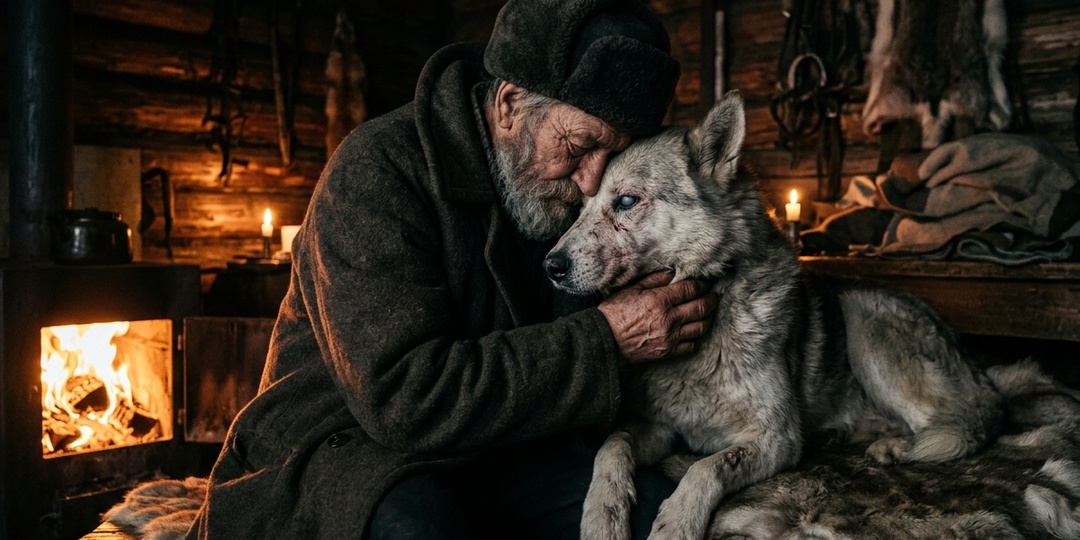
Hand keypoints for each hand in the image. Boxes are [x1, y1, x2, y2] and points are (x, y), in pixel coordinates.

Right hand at [597, 271, 717, 363]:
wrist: (604, 340)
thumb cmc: (614, 312)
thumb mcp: (632, 289)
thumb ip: (655, 280)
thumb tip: (673, 272)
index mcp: (660, 300)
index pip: (691, 289)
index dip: (702, 284)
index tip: (707, 282)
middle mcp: (669, 319)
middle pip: (701, 307)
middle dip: (711, 299)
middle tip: (714, 295)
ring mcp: (670, 337)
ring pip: (700, 327)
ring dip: (708, 318)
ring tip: (708, 312)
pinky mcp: (667, 352)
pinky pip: (690, 345)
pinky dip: (696, 337)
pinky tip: (695, 330)